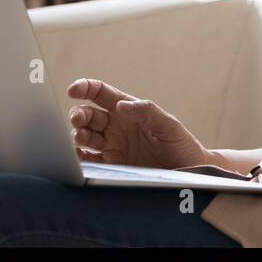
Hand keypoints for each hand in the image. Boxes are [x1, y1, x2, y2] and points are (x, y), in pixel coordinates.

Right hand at [66, 78, 209, 169]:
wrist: (189, 173)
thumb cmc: (181, 144)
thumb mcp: (168, 125)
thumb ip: (147, 112)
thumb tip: (121, 105)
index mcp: (128, 110)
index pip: (101, 93)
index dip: (85, 88)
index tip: (73, 90)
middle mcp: (116, 127)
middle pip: (88, 115)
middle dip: (78, 115)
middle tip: (77, 119)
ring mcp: (112, 147)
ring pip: (85, 137)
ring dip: (77, 135)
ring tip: (80, 138)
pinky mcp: (111, 167)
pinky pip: (89, 161)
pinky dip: (80, 159)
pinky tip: (78, 157)